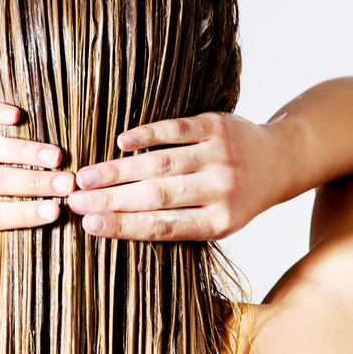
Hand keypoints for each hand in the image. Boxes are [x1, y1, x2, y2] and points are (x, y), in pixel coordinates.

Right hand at [68, 112, 285, 240]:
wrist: (279, 160)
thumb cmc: (237, 197)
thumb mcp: (217, 220)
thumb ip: (176, 223)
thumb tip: (114, 225)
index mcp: (219, 222)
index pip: (163, 227)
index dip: (124, 227)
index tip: (89, 226)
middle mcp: (221, 190)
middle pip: (156, 196)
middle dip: (110, 199)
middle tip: (73, 200)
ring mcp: (219, 155)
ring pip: (160, 164)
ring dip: (118, 170)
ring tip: (84, 177)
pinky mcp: (216, 126)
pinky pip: (176, 129)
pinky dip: (146, 135)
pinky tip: (120, 142)